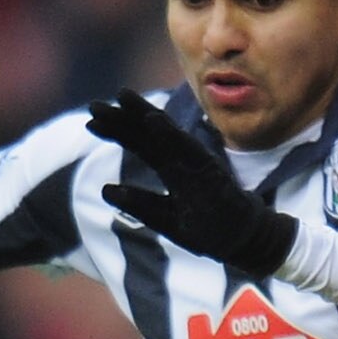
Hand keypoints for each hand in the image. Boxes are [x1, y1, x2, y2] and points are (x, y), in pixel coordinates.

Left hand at [88, 90, 297, 277]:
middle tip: (94, 106)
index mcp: (172, 168)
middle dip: (122, 119)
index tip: (91, 122)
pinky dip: (170, 133)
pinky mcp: (209, 170)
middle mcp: (183, 159)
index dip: (117, 131)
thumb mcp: (167, 219)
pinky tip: (152, 120)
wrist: (246, 240)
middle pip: (148, 134)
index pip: (141, 144)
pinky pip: (187, 149)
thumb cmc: (209, 230)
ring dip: (142, 115)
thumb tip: (105, 191)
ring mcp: (197, 162)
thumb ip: (140, 203)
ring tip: (121, 98)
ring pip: (166, 135)